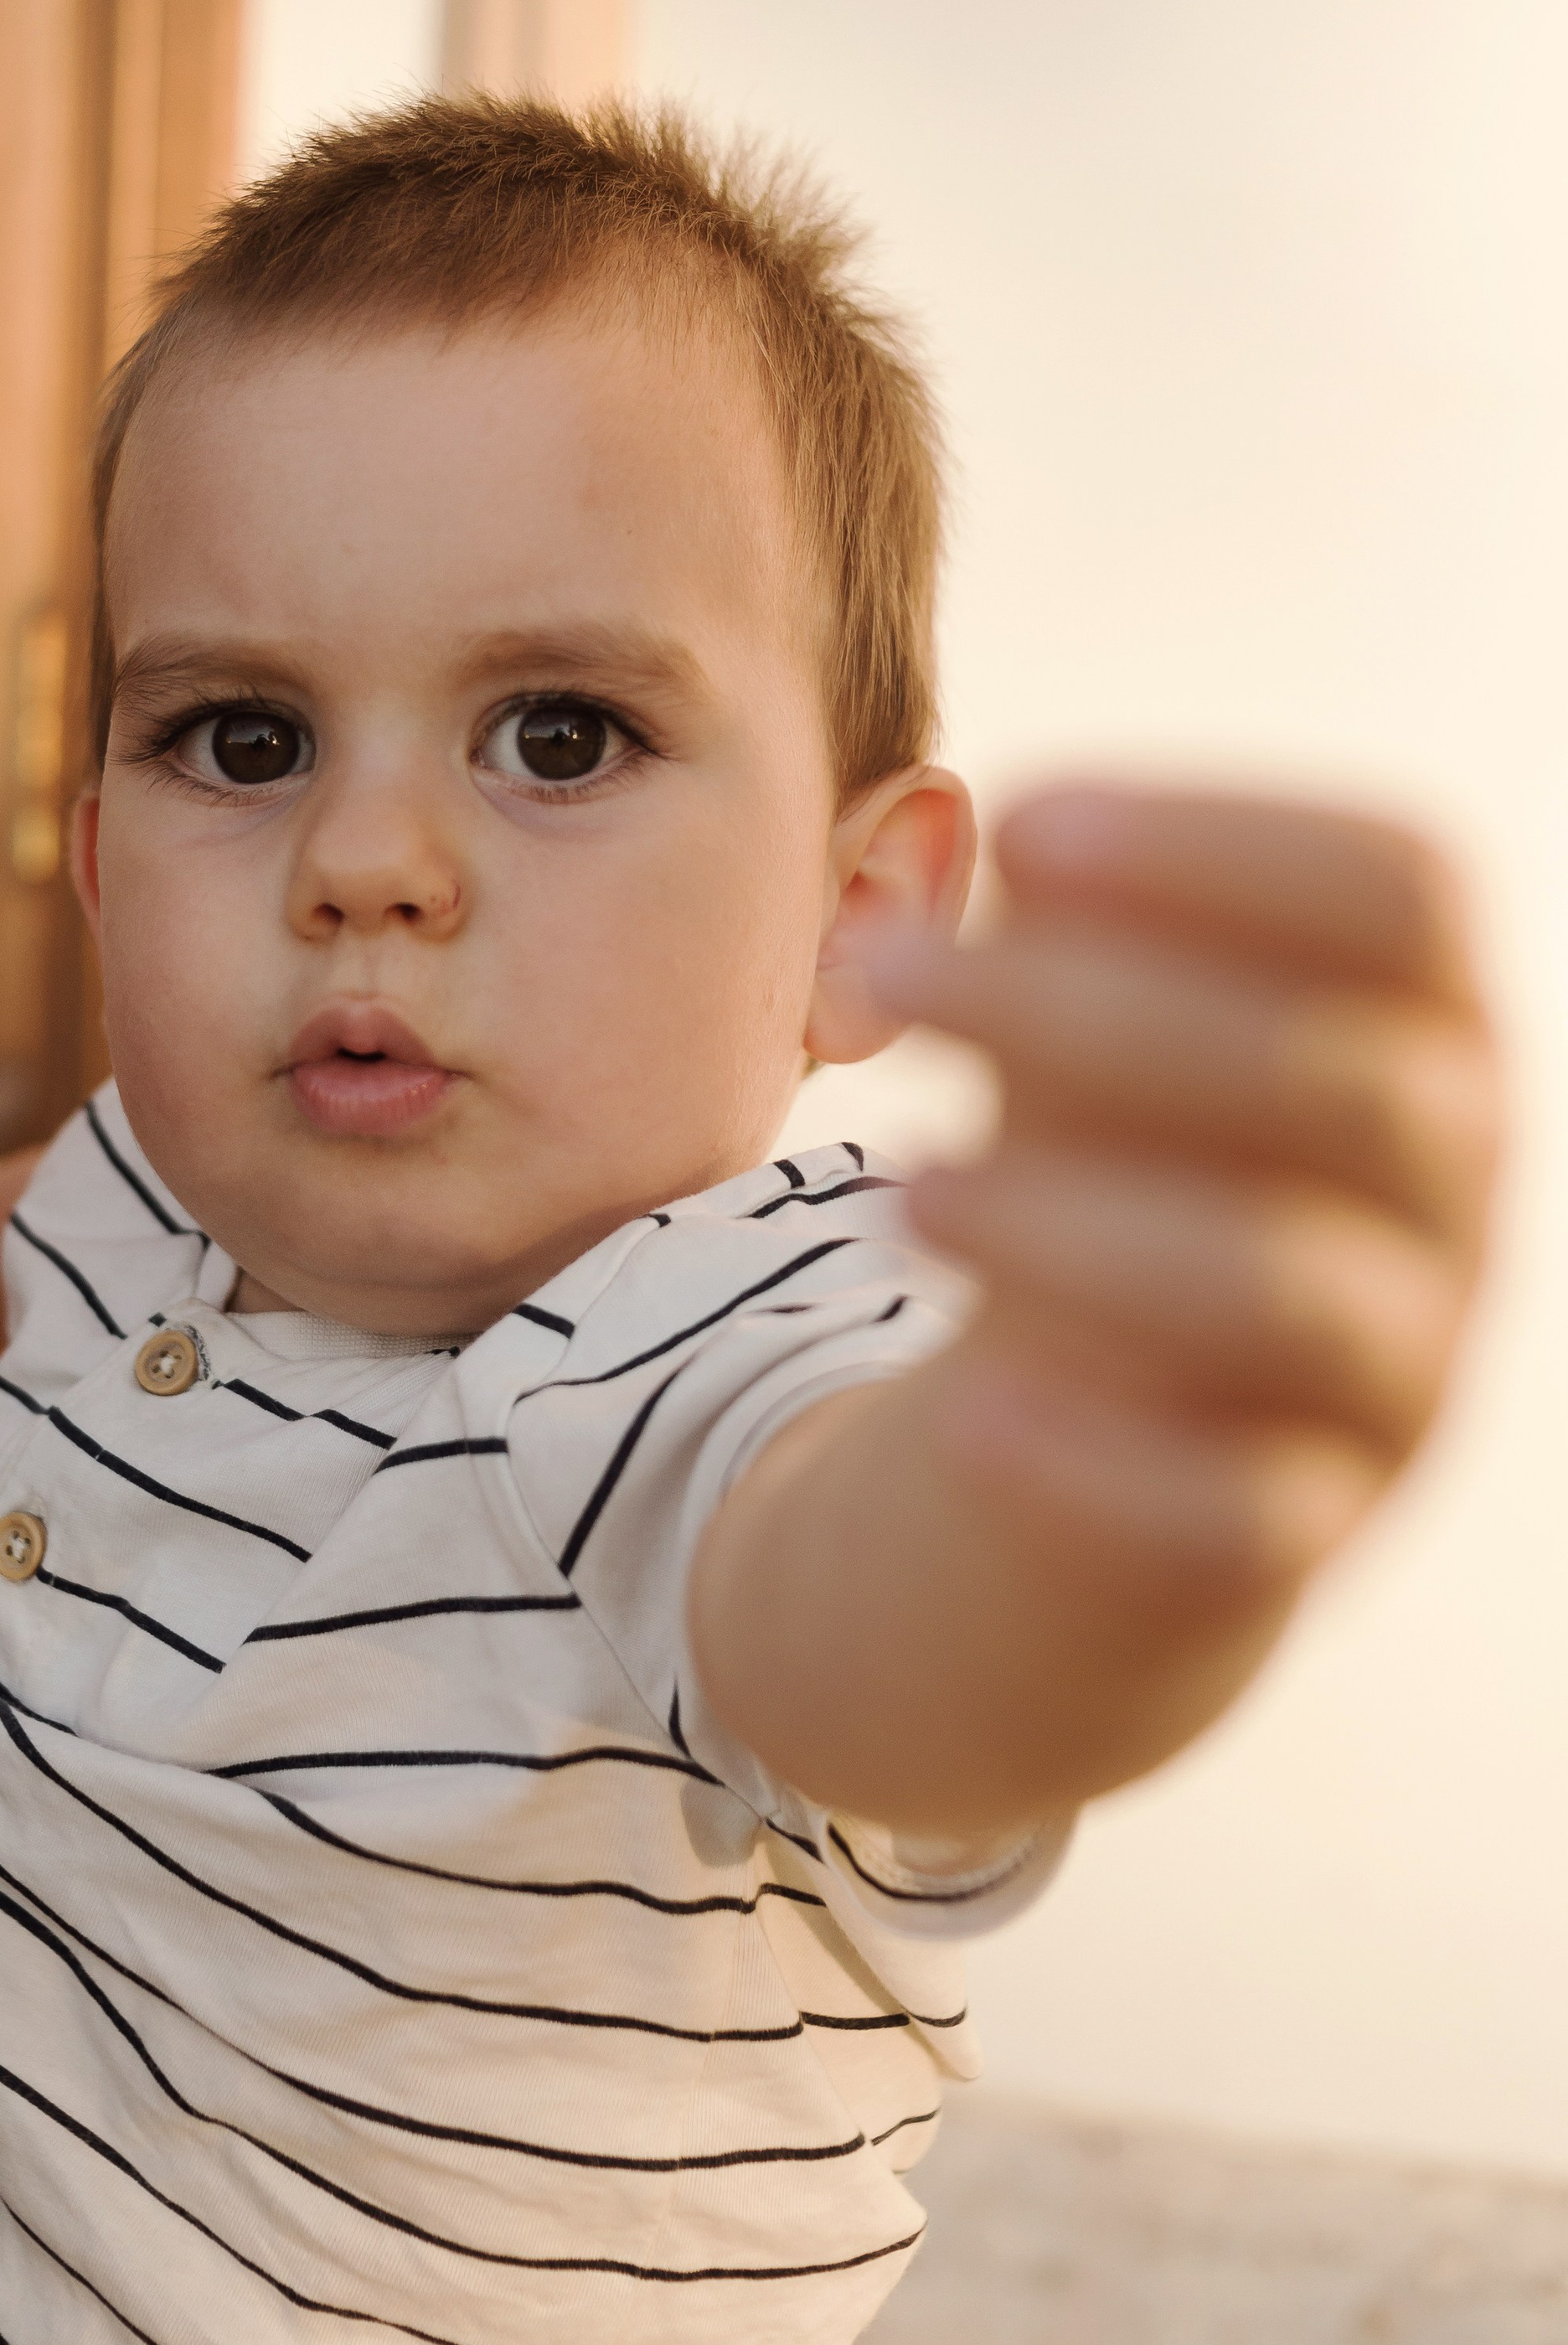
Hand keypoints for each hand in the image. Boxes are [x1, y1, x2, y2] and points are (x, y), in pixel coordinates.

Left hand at [869, 784, 1502, 1629]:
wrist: (1130, 1415)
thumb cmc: (1115, 1144)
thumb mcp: (1090, 1023)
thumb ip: (1073, 929)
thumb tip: (1026, 849)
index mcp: (1428, 1018)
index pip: (1406, 893)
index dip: (1228, 840)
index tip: (1023, 822)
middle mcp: (1455, 1188)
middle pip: (1338, 1073)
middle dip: (1095, 1011)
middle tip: (888, 977)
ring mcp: (1405, 1364)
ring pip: (1287, 1290)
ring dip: (1079, 1225)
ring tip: (900, 1188)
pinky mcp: (1316, 1522)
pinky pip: (1239, 1513)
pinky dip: (1099, 1462)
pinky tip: (967, 1413)